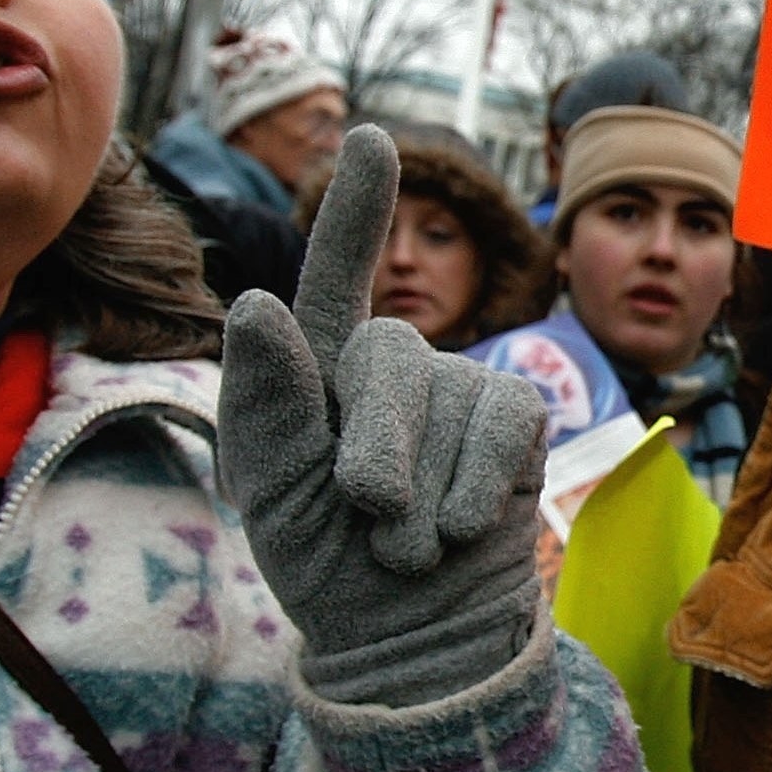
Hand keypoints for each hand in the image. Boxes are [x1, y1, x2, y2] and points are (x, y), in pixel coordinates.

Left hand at [217, 125, 548, 707]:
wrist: (409, 633)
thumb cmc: (327, 561)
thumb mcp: (273, 493)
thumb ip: (262, 403)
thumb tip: (255, 301)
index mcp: (317, 366)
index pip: (335, 276)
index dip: (359, 211)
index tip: (375, 139)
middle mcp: (391, 361)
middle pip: (386, 356)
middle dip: (373, 450)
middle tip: (368, 518)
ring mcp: (460, 384)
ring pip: (445, 402)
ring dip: (421, 496)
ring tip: (406, 545)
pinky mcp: (517, 417)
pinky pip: (502, 428)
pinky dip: (473, 491)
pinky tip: (458, 529)